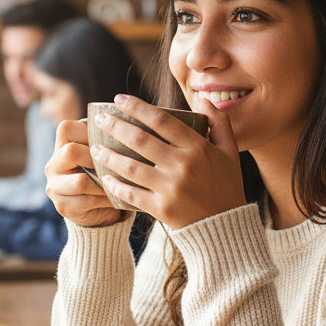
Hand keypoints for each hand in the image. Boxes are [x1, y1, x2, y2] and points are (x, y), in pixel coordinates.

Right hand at [45, 118, 126, 227]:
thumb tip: (129, 125)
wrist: (99, 209)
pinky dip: (107, 198)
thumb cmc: (105, 172)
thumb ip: (107, 139)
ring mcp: (54, 187)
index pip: (66, 128)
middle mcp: (53, 164)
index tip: (108, 141)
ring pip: (81, 181)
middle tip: (117, 163)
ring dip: (105, 183)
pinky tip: (118, 196)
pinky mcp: (63, 206)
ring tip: (121, 183)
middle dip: (98, 158)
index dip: (89, 132)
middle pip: (71, 151)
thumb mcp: (104, 152)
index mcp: (61, 145)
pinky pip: (88, 200)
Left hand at [87, 95, 245, 229]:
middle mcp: (182, 165)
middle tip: (99, 119)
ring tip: (94, 148)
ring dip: (109, 155)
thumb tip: (203, 99)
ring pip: (131, 167)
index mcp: (197, 148)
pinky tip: (105, 178)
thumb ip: (220, 122)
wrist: (225, 226)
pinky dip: (116, 186)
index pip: (161, 120)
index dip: (137, 107)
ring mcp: (171, 188)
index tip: (120, 99)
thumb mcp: (230, 151)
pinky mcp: (161, 209)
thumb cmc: (226, 185)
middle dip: (115, 126)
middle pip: (140, 140)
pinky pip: (132, 194)